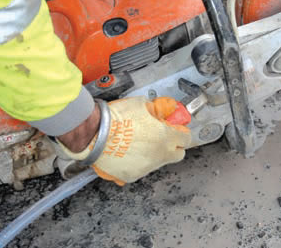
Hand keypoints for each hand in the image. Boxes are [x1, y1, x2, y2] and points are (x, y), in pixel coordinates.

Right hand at [58, 96, 190, 185]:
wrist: (94, 135)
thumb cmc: (117, 118)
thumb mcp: (141, 104)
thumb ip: (155, 109)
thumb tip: (159, 109)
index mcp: (166, 137)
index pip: (186, 139)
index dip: (181, 133)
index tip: (175, 130)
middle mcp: (160, 155)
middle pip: (178, 154)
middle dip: (173, 147)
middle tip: (162, 139)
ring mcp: (147, 167)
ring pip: (158, 162)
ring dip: (154, 154)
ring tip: (139, 144)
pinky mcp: (132, 176)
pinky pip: (141, 170)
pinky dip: (137, 163)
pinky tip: (128, 154)